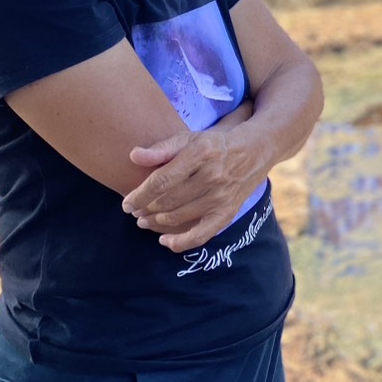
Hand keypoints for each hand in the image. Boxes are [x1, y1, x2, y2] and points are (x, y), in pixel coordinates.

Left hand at [121, 102, 264, 252]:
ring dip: (155, 222)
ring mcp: (221, 196)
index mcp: (200, 153)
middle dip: (144, 209)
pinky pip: (201, 234)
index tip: (126, 202)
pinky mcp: (228, 212)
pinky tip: (164, 242)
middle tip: (134, 212)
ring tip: (144, 220)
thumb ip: (161, 148)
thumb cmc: (214, 145)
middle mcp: (212, 175)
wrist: (255, 150)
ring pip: (178, 217)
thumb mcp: (190, 138)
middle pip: (167, 201)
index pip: (161, 180)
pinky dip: (180, 242)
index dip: (139, 195)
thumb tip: (133, 156)